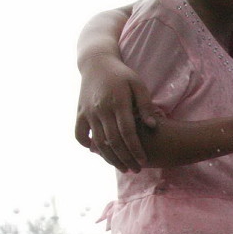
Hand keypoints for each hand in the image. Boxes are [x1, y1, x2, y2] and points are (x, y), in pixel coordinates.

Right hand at [75, 55, 157, 171]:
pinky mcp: (79, 112)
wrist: (96, 63)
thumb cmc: (122, 75)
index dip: (135, 149)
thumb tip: (153, 126)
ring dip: (110, 158)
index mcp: (118, 102)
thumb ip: (145, 105)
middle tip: (136, 170)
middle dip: (125, 159)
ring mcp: (88, 112)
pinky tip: (99, 152)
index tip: (143, 162)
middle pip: (113, 141)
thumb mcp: (138, 84)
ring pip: (98, 142)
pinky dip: (87, 145)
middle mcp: (101, 109)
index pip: (127, 133)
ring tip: (122, 167)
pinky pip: (80, 134)